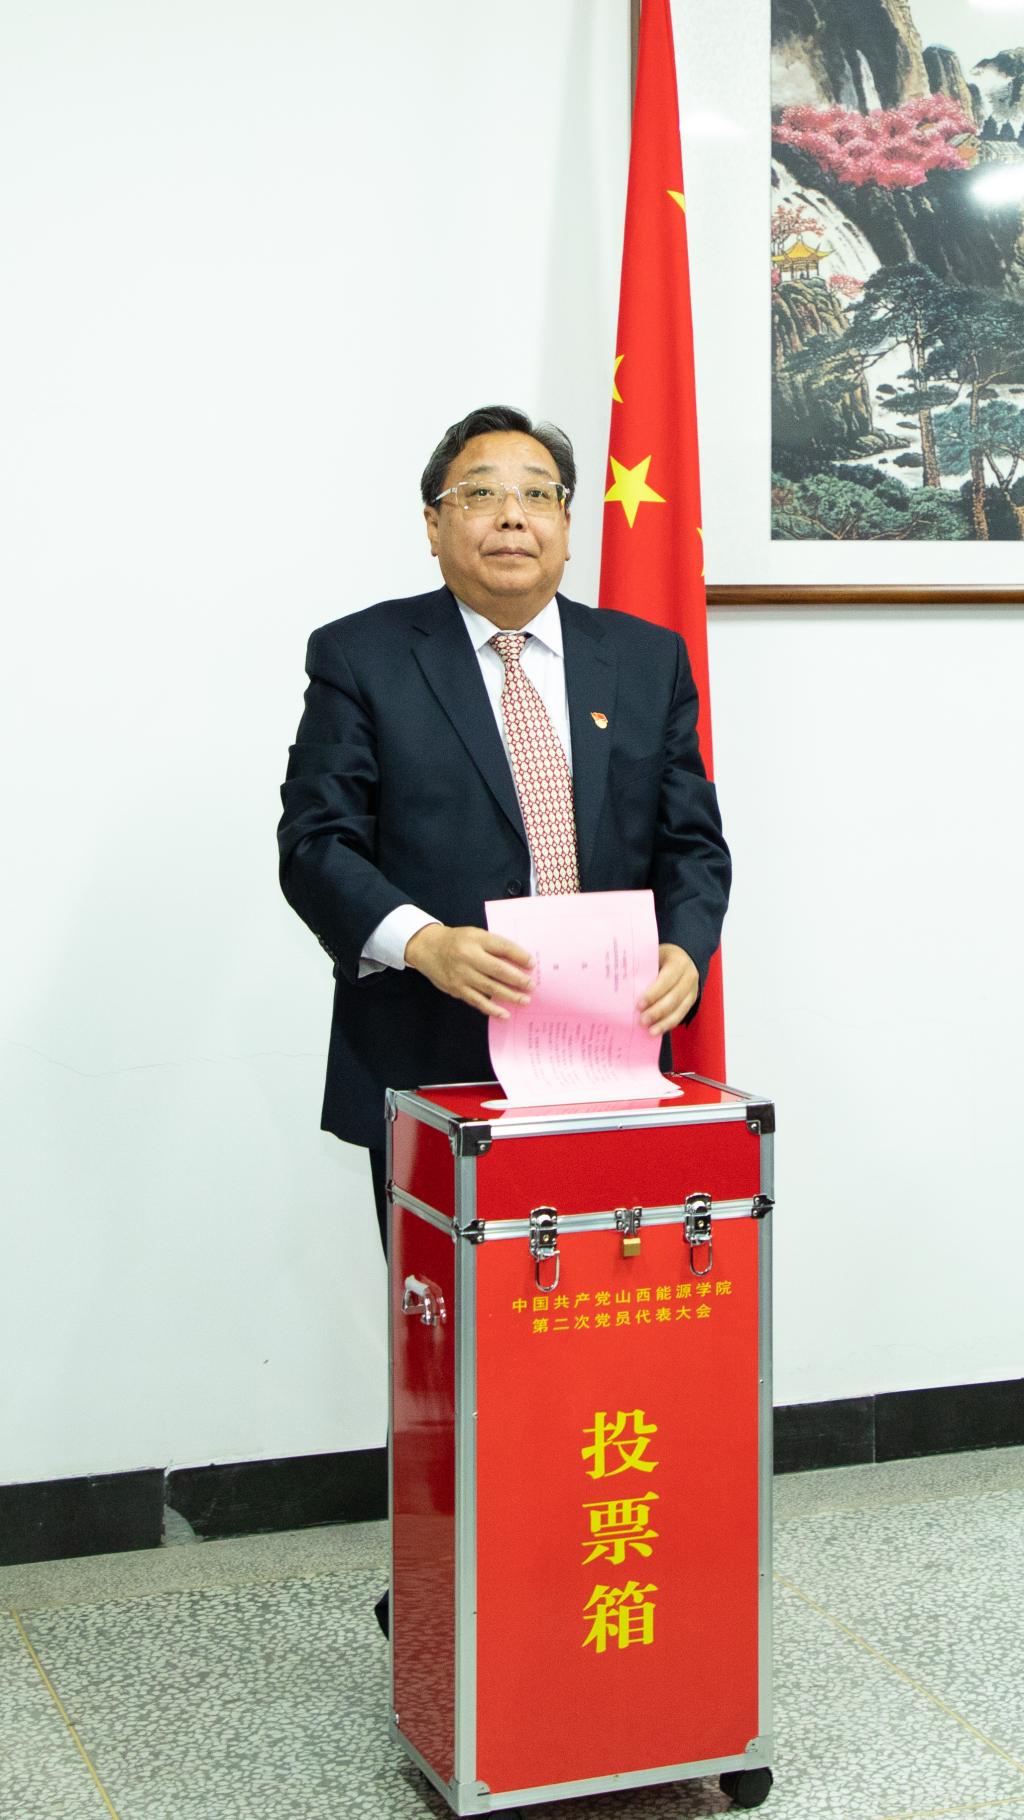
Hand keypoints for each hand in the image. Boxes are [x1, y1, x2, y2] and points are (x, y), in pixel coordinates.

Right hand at [405, 923, 533, 1018]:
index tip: (532, 964)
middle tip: (532, 986)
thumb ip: (495, 946)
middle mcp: (468, 957)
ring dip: (509, 996)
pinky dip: (492, 1009)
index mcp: (476, 939)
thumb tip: (520, 962)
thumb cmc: (458, 941)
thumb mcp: (476, 935)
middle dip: (517, 979)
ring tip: (524, 1000)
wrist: (428, 948)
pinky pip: (477, 1001)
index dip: (519, 955)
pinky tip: (504, 1014)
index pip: (502, 947)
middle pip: (497, 970)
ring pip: (489, 988)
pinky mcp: (457, 989)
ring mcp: (462, 975)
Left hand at [637, 943, 698, 1036]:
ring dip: (663, 1022)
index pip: (666, 980)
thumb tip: (624, 984)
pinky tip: (656, 1031)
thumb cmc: (662, 957)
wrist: (684, 957)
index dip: (653, 994)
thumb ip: (645, 968)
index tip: (639, 1005)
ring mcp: (692, 990)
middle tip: (641, 1021)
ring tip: (649, 1031)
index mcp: (678, 962)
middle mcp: (689, 976)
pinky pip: (681, 1015)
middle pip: (674, 998)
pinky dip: (668, 1024)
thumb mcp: (654, 955)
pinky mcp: (691, 1001)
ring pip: (679, 1010)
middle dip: (657, 1011)